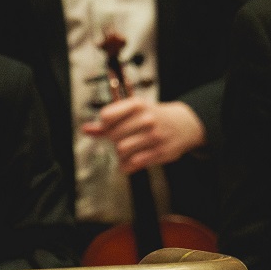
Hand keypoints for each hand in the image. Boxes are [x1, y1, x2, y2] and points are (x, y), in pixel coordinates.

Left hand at [82, 98, 205, 173]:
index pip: (107, 116)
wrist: (184, 124)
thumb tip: (86, 129)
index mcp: (137, 105)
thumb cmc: (152, 117)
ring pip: (121, 150)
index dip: (103, 124)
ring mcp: (155, 136)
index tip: (108, 126)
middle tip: (120, 139)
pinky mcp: (161, 152)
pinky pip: (133, 163)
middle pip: (113, 135)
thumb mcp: (133, 111)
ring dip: (119, 153)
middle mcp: (147, 119)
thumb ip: (109, 121)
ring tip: (125, 150)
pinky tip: (129, 160)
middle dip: (112, 140)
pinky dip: (126, 165)